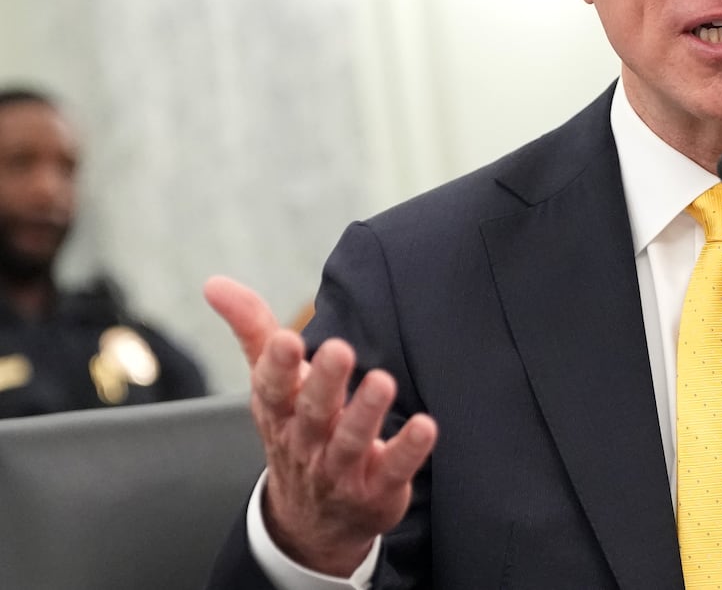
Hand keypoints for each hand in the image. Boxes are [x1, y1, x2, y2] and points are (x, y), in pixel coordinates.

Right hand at [205, 275, 437, 575]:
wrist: (312, 519)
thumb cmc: (296, 429)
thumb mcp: (272, 384)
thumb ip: (252, 330)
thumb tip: (215, 283)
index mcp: (280, 412)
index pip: (272, 389)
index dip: (277, 366)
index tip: (286, 339)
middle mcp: (307, 442)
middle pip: (314, 412)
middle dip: (325, 382)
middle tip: (339, 349)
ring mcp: (341, 470)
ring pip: (351, 442)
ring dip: (366, 413)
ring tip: (382, 382)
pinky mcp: (377, 489)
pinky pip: (393, 470)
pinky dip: (408, 450)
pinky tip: (425, 426)